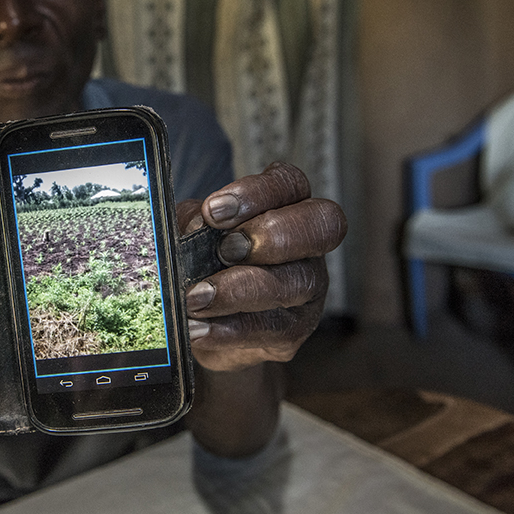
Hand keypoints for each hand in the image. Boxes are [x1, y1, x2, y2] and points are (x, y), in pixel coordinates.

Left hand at [178, 162, 346, 371]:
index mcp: (285, 206)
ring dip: (240, 289)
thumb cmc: (204, 263)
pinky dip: (230, 330)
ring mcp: (308, 288)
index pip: (289, 184)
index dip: (255, 194)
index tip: (213, 211)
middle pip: (320, 226)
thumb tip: (193, 227)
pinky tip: (199, 327)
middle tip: (224, 251)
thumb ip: (193, 224)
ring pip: (297, 282)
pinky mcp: (295, 329)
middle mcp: (308, 244)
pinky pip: (273, 329)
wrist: (204, 322)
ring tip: (196, 297)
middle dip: (270, 235)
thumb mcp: (193, 234)